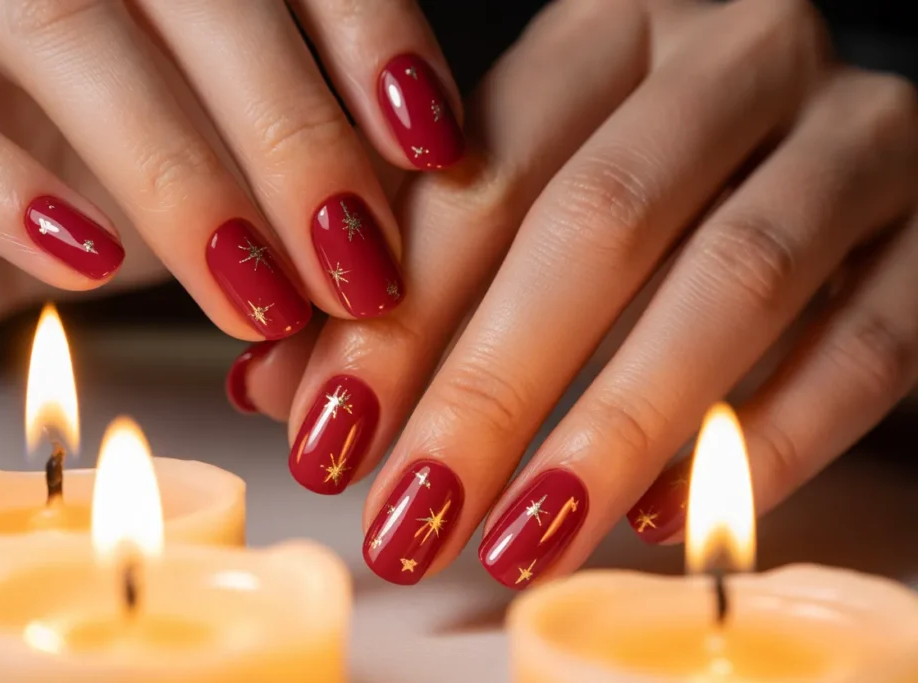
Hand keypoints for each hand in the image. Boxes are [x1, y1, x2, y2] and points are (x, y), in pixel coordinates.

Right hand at [0, 0, 464, 332]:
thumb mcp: (209, 126)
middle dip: (294, 138)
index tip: (433, 146)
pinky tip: (89, 262)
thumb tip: (395, 230)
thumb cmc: (96, 133)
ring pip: (68, 35)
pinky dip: (8, 189)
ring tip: (257, 298)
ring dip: (181, 179)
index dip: (370, 39)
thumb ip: (296, 145)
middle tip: (358, 267)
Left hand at [239, 0, 917, 585]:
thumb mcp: (532, 196)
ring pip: (735, 280)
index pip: (481, 173)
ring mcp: (854, 134)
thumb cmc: (661, 182)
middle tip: (411, 513)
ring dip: (614, 429)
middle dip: (490, 387)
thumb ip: (413, 281)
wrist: (838, 154)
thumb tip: (279, 388)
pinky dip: (760, 442)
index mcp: (611, 31)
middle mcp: (735, 58)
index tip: (326, 438)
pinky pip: (863, 344)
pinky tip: (665, 518)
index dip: (396, 317)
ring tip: (522, 537)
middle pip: (598, 221)